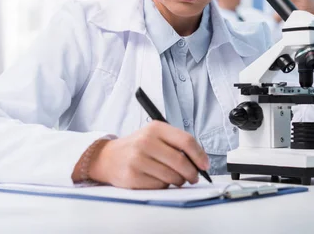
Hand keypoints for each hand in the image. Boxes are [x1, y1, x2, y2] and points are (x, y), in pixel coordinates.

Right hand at [83, 121, 209, 188]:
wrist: (108, 157)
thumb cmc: (137, 147)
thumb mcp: (154, 135)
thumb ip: (176, 143)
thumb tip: (200, 161)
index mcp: (155, 128)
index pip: (186, 141)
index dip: (199, 155)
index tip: (205, 165)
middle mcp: (146, 142)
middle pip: (181, 161)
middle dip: (192, 173)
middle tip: (194, 177)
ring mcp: (138, 159)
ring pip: (172, 176)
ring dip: (179, 181)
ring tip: (175, 178)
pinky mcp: (133, 176)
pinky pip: (160, 186)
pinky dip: (164, 186)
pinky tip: (158, 180)